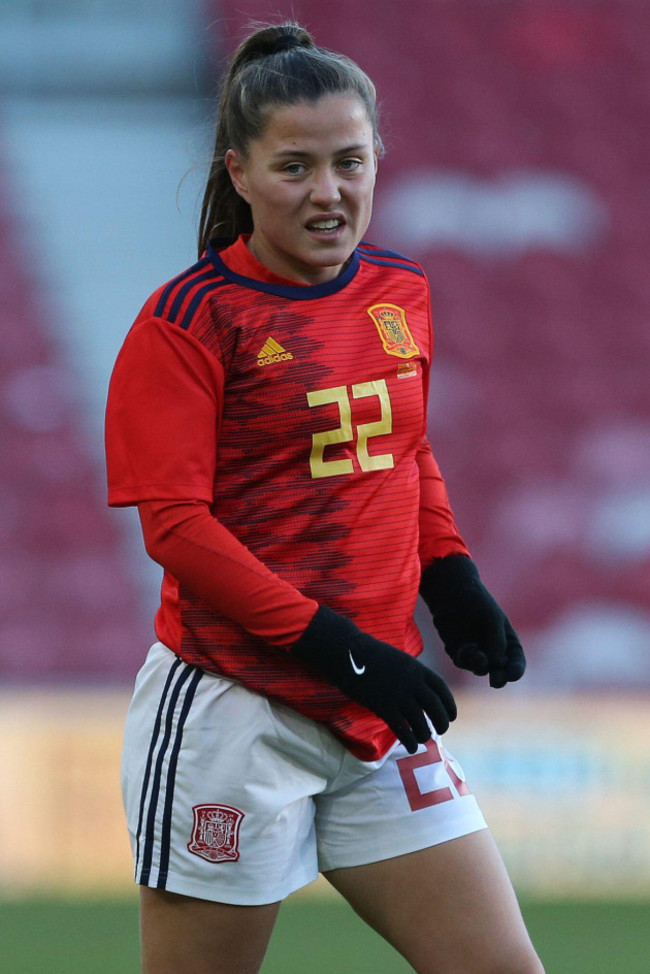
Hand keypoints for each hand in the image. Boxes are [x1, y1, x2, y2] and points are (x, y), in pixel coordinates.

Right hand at [291, 605, 455, 752]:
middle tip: (441, 730)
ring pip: (420, 721)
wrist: (348, 653)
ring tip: (424, 739)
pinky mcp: (383, 706)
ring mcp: (398, 695)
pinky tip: (411, 747)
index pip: (441, 689)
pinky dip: (409, 741)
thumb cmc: (371, 656)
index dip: (449, 705)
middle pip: (435, 707)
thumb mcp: (399, 660)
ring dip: (425, 734)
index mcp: (417, 668)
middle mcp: (412, 682)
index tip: (452, 716)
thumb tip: (421, 692)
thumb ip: (412, 675)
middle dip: (441, 722)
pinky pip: (402, 729)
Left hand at [420, 555, 525, 687]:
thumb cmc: (477, 601)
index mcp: (508, 641)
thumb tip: (497, 664)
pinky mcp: (459, 652)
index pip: (516, 661)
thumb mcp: (492, 618)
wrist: (451, 592)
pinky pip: (463, 662)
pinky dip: (465, 658)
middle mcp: (493, 650)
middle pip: (499, 671)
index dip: (516, 670)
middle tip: (496, 682)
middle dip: (499, 678)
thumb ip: (497, 641)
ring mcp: (476, 652)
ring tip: (478, 656)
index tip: (513, 674)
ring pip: (480, 669)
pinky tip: (465, 648)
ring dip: (479, 665)